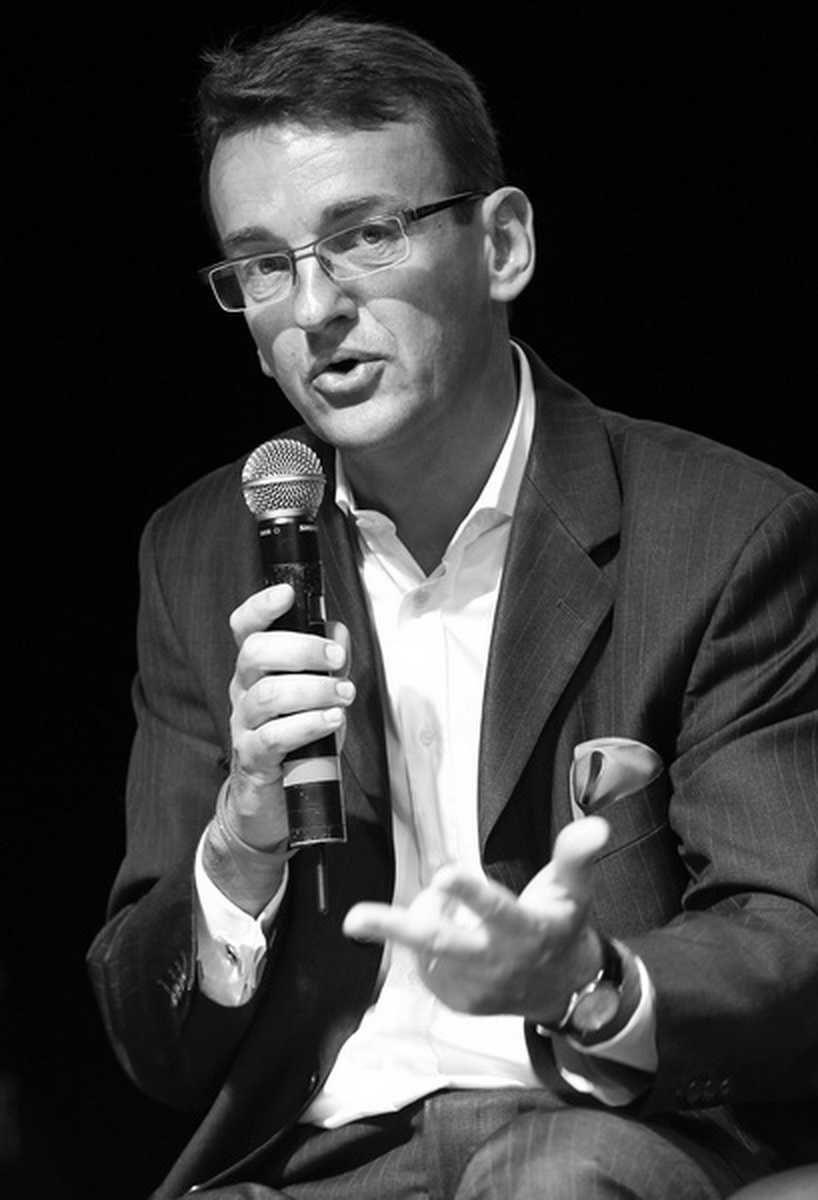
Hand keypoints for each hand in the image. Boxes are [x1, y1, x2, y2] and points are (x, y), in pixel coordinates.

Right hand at [226, 583, 353, 849]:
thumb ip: (328, 663)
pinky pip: (272, 737)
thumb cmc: (299, 738)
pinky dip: (307, 725)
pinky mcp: (252, 758)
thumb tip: (338, 631)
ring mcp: (242, 724)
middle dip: (300, 649)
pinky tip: (332, 722)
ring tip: (343, 695)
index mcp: (256, 667)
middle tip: (335, 658)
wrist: (275, 800)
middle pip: (255, 653)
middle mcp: (243, 690)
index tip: (287, 594)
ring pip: (267, 695)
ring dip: (312, 690)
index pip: (245, 628)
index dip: (261, 607)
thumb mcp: (318, 695)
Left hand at [343, 816, 609, 1022]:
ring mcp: (471, 988)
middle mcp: (494, 963)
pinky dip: (429, 938)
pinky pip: (426, 962)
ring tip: (449, 898)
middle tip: (355, 919)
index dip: (470, 894)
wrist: (567, 994)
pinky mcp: (456, 1000)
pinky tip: (452, 930)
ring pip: (426, 944)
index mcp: (524, 931)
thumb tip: (597, 825)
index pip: (496, 910)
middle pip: (439, 942)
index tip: (446, 874)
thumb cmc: (561, 928)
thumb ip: (577, 856)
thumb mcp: (574, 891)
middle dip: (395, 927)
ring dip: (426, 913)